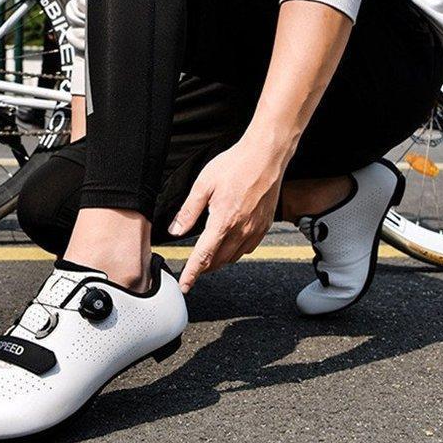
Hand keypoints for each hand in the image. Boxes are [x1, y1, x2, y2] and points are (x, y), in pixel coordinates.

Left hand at [168, 133, 285, 292]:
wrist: (266, 156)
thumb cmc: (237, 164)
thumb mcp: (204, 183)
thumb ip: (189, 210)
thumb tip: (176, 229)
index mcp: (223, 220)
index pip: (203, 256)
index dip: (191, 273)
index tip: (185, 286)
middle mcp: (241, 229)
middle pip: (218, 260)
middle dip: (203, 267)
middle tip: (193, 266)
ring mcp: (255, 229)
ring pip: (234, 257)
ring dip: (219, 260)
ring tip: (209, 254)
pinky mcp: (265, 226)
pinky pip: (248, 248)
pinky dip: (236, 251)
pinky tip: (230, 242)